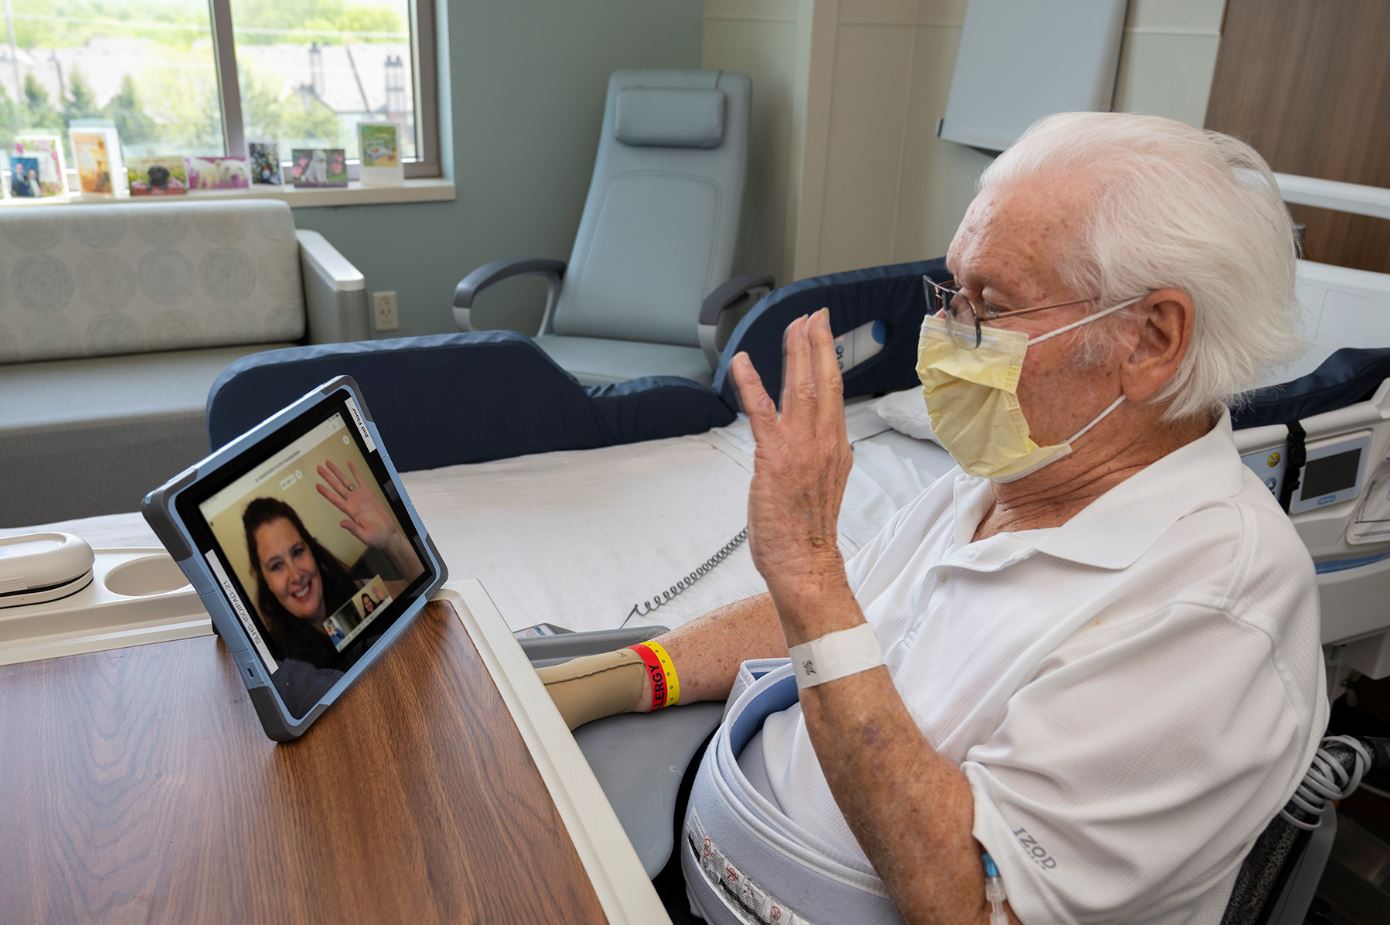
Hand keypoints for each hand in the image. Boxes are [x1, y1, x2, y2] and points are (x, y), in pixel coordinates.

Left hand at [316, 459, 398, 552]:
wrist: (387, 535)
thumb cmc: (376, 538)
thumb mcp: (365, 536)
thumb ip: (353, 529)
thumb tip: (342, 523)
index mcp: (350, 512)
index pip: (335, 500)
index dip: (326, 492)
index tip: (317, 485)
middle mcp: (353, 503)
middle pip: (337, 487)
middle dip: (328, 477)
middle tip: (319, 468)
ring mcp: (360, 498)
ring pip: (346, 481)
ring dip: (337, 472)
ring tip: (328, 463)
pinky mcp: (369, 495)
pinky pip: (360, 480)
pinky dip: (355, 472)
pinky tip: (349, 464)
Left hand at [730, 310, 853, 613]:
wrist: (805, 561)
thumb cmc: (808, 532)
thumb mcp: (823, 484)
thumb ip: (822, 457)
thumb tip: (817, 444)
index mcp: (836, 446)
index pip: (834, 392)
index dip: (828, 358)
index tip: (822, 333)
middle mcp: (823, 441)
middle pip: (824, 381)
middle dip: (817, 343)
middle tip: (812, 316)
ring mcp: (800, 448)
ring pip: (799, 388)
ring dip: (795, 353)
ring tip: (793, 326)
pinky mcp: (773, 458)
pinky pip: (762, 413)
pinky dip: (752, 384)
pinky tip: (744, 362)